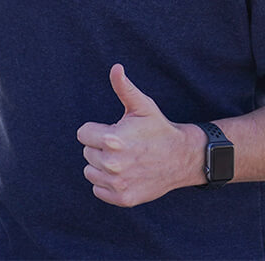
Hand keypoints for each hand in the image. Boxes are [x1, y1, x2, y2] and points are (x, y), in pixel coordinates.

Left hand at [75, 64, 202, 206]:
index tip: (114, 131)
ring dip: (101, 166)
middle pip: (86, 153)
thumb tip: (116, 67)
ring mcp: (118, 184)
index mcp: (112, 140)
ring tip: (123, 159)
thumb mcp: (142, 105)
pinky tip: (124, 174)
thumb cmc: (158, 128)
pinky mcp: (123, 198)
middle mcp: (112, 165)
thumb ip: (124, 87)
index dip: (96, 130)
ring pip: (90, 172)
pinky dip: (107, 183)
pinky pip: (98, 190)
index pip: (82, 134)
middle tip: (123, 145)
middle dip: (100, 147)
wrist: (182, 158)